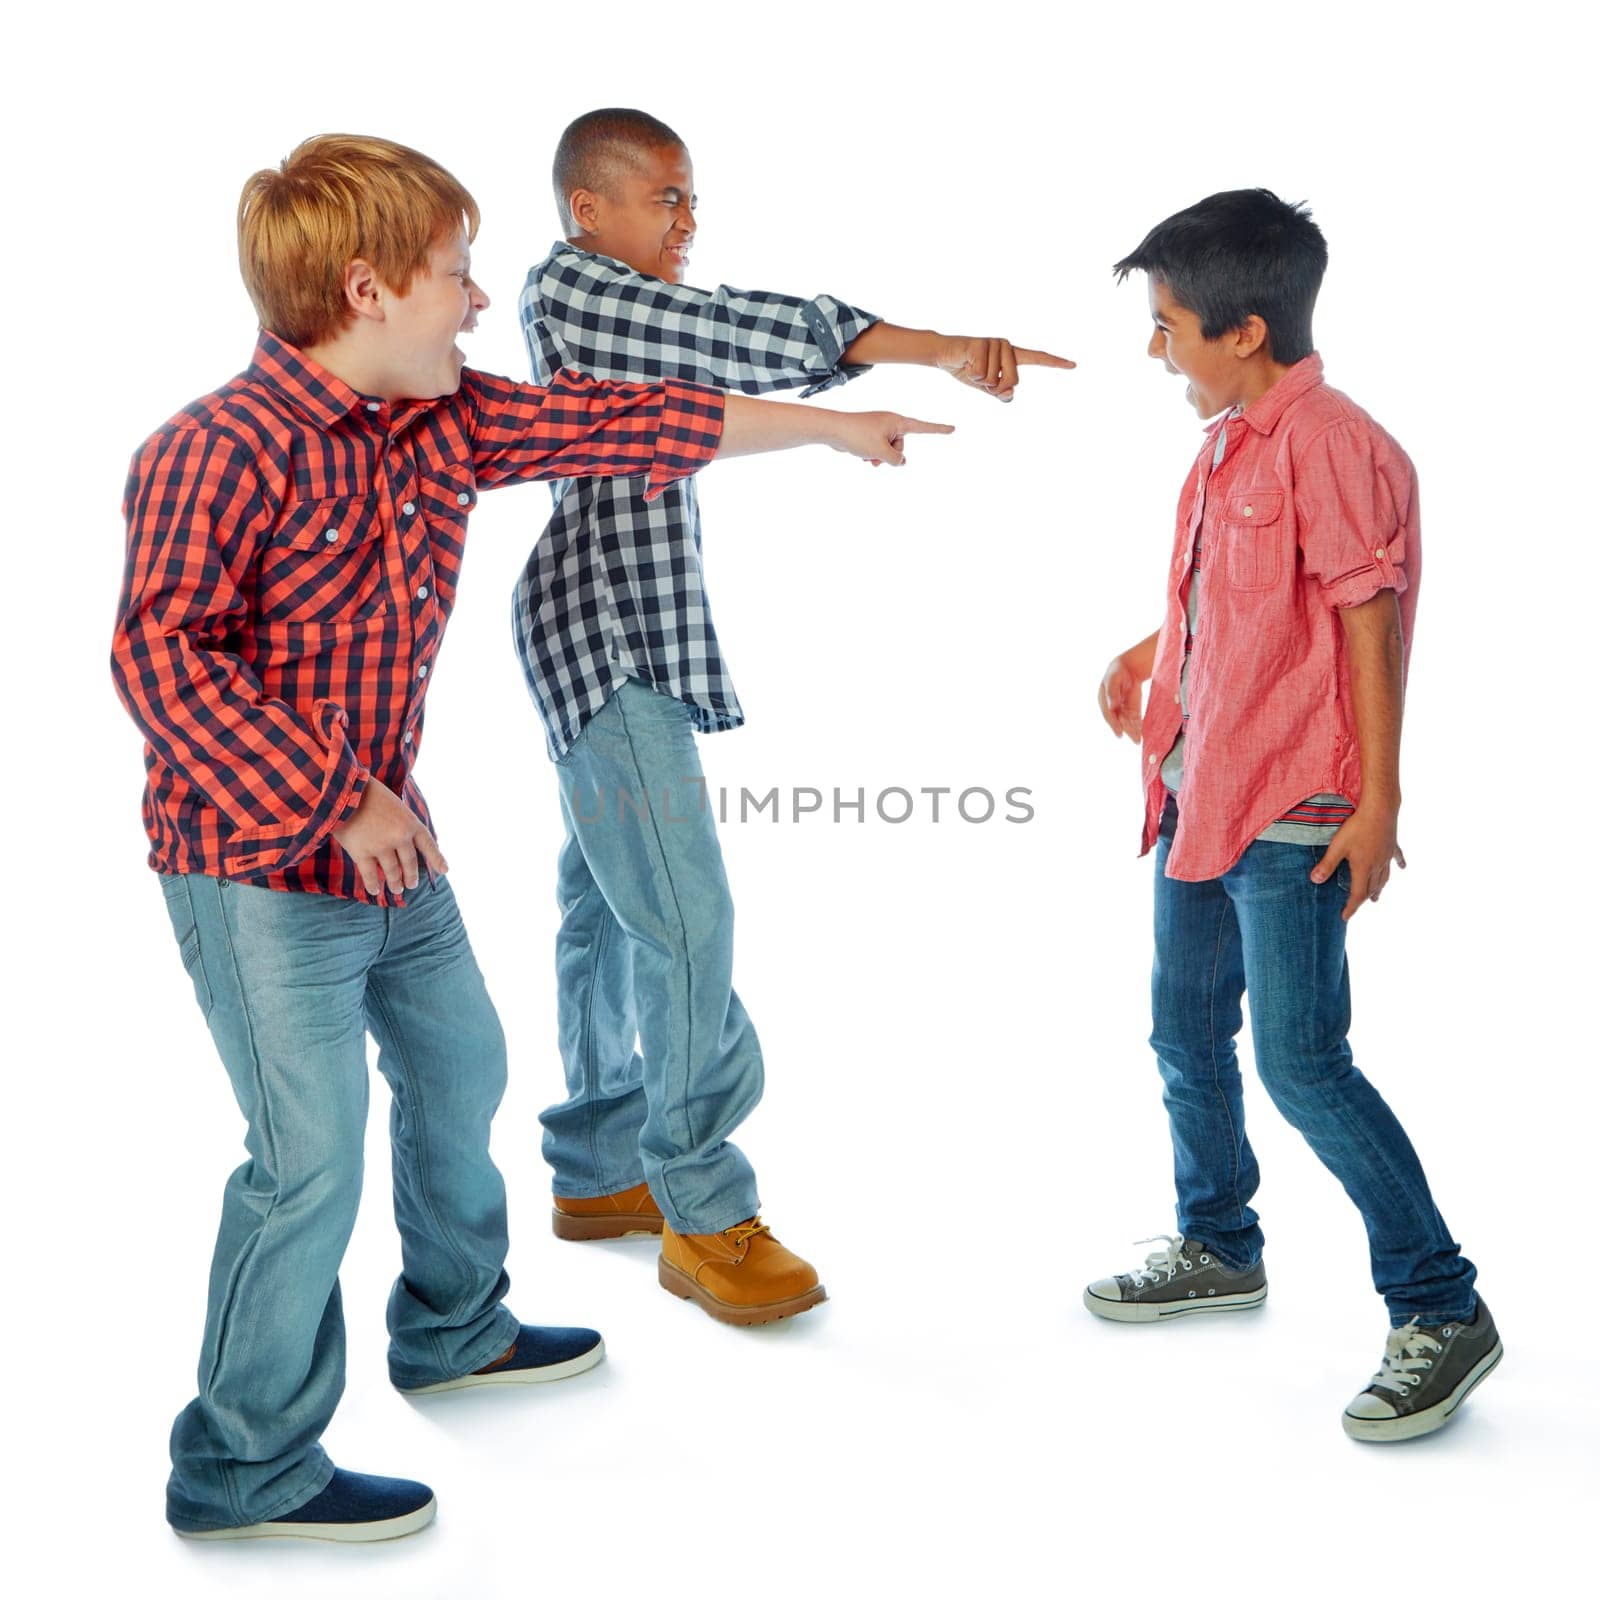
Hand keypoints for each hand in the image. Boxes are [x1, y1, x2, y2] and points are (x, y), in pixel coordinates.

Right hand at [332, 777, 447, 896]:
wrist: (344, 791)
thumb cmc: (369, 793)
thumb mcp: (395, 804)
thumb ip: (401, 823)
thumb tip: (403, 844)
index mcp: (411, 823)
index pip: (428, 845)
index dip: (437, 859)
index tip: (444, 871)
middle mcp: (400, 837)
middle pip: (409, 863)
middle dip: (411, 876)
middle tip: (412, 885)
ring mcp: (381, 847)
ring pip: (392, 872)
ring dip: (395, 883)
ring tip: (397, 889)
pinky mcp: (362, 853)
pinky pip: (370, 875)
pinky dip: (373, 884)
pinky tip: (375, 890)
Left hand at [828, 411, 953, 466]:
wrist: (833, 430)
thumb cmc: (857, 435)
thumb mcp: (881, 451)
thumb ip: (896, 459)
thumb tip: (901, 462)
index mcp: (897, 421)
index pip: (923, 427)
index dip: (939, 430)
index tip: (953, 429)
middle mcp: (890, 422)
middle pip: (901, 446)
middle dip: (891, 455)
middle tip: (876, 454)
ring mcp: (880, 428)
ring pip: (889, 450)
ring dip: (880, 457)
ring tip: (867, 457)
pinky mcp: (870, 434)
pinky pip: (878, 449)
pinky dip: (872, 454)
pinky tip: (861, 456)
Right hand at [934, 335, 1075, 400]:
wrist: (945, 356)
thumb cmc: (968, 369)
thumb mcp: (986, 387)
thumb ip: (1000, 392)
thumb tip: (1010, 393)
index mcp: (1012, 355)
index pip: (1037, 358)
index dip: (1055, 363)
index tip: (1073, 365)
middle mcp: (1007, 346)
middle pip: (1014, 381)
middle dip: (997, 389)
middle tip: (982, 379)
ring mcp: (995, 343)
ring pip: (996, 380)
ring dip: (981, 382)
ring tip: (971, 369)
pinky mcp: (981, 344)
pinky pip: (982, 374)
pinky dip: (972, 376)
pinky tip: (966, 364)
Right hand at [1098, 652, 1145, 739]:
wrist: (1127, 667)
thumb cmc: (1116, 672)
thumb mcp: (1113, 679)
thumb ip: (1112, 693)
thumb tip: (1112, 707)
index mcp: (1103, 700)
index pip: (1109, 715)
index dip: (1113, 724)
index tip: (1119, 733)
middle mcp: (1112, 707)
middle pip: (1119, 721)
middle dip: (1127, 730)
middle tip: (1134, 739)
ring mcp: (1122, 709)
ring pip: (1127, 722)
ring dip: (1133, 731)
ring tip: (1138, 740)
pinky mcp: (1132, 708)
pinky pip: (1135, 719)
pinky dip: (1138, 725)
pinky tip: (1142, 732)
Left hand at [1311, 803, 1405, 920]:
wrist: (1380, 809)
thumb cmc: (1357, 827)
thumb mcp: (1337, 846)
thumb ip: (1327, 864)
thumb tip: (1315, 881)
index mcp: (1363, 868)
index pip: (1357, 894)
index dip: (1351, 907)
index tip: (1345, 917)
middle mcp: (1377, 865)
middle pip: (1371, 888)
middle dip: (1363, 900)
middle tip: (1357, 907)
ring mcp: (1387, 855)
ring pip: (1384, 877)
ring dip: (1379, 888)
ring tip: (1376, 897)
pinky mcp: (1392, 844)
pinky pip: (1396, 858)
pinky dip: (1398, 864)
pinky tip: (1402, 868)